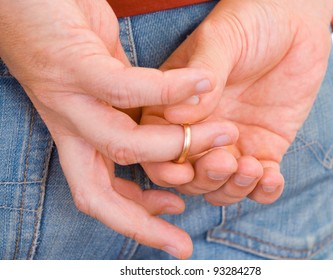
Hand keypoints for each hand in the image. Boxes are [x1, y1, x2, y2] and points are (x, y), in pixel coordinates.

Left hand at [0, 0, 238, 258]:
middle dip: (144, 224)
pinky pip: (129, 89)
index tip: (174, 213)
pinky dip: (173, 92)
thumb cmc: (65, 32)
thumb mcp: (101, 78)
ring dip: (182, 145)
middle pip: (99, 193)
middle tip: (186, 241)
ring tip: (224, 131)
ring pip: (124, 145)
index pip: (100, 190)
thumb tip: (158, 123)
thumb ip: (125, 106)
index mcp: (75, 132)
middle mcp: (67, 126)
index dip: (135, 215)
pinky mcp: (74, 64)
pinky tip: (204, 83)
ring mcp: (67, 98)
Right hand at [142, 0, 332, 204]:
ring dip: (233, 188)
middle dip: (205, 179)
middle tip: (226, 160)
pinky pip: (260, 183)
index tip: (189, 161)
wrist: (293, 19)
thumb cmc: (249, 21)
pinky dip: (265, 191)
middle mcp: (201, 130)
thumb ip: (203, 76)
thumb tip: (180, 117)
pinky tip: (272, 177)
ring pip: (221, 187)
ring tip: (251, 167)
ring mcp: (232, 142)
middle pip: (188, 176)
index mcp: (176, 106)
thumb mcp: (221, 40)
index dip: (168, 162)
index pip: (158, 146)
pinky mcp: (265, 148)